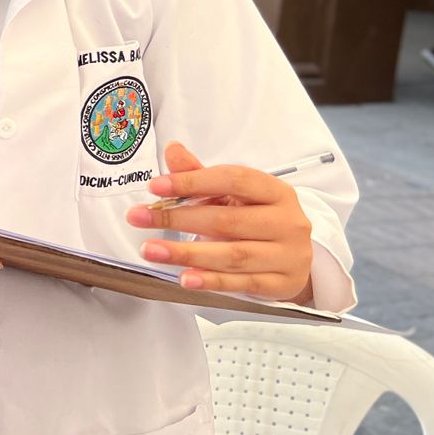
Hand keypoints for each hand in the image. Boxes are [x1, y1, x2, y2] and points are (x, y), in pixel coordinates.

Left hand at [125, 142, 314, 301]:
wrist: (294, 259)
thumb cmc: (258, 220)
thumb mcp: (234, 195)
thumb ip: (201, 175)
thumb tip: (173, 150)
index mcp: (276, 192)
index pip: (233, 180)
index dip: (192, 182)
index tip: (155, 187)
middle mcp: (287, 222)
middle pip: (227, 220)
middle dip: (178, 219)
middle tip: (140, 218)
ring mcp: (287, 255)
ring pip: (232, 255)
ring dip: (187, 253)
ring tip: (152, 250)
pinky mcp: (281, 284)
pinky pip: (241, 283)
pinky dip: (211, 281)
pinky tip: (185, 278)